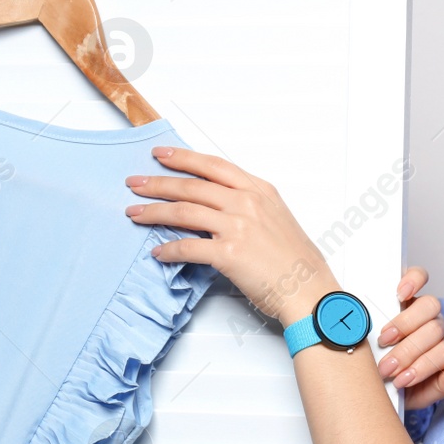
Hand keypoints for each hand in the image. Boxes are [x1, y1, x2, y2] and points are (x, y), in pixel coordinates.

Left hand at [125, 145, 336, 326]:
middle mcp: (247, 203)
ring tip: (134, 213)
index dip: (183, 158)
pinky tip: (157, 252)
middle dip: (157, 183)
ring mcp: (238, 227)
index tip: (161, 154)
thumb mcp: (277, 218)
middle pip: (192, 186)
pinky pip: (188, 247)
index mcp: (259, 191)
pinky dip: (168, 249)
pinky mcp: (229, 254)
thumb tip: (219, 206)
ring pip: (184, 211)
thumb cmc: (296, 261)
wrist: (309, 289)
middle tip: (135, 183)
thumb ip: (249, 205)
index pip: (213, 166)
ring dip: (154, 212)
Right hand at [374, 266, 443, 406]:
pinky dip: (413, 281)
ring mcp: (421, 308)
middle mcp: (435, 327)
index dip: (426, 365)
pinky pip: (419, 275)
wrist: (373, 375)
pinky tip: (400, 293)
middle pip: (434, 330)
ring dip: (405, 325)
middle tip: (386, 367)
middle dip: (409, 352)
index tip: (402, 379)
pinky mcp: (407, 290)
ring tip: (384, 340)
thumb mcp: (419, 394)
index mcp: (442, 351)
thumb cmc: (397, 383)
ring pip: (428, 306)